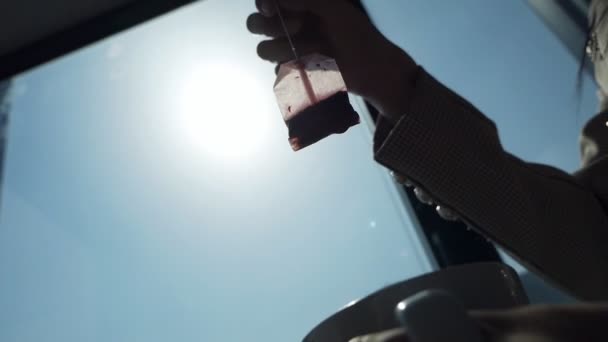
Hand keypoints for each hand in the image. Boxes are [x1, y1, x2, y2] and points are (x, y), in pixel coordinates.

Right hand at [247, 0, 418, 119]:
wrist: (371, 69)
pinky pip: (278, 71)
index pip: (265, 2)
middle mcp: (288, 26)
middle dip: (269, 26)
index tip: (272, 9)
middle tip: (298, 27)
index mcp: (297, 6)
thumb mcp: (334, 9)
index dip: (263, 4)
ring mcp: (289, 51)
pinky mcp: (294, 73)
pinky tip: (313, 65)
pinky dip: (292, 68)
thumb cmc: (356, 34)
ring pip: (264, 50)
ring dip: (285, 49)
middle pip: (255, 24)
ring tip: (314, 49)